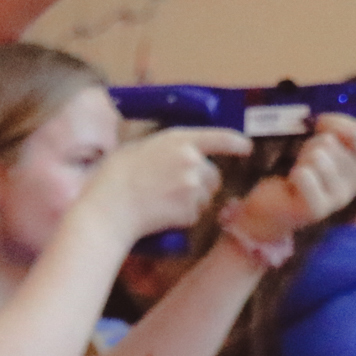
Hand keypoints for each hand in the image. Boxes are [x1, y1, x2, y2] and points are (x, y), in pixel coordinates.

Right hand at [79, 127, 251, 244]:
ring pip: (206, 197)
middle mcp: (192, 162)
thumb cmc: (113, 177)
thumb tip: (174, 153)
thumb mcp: (138, 147)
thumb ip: (164, 148)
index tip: (246, 147)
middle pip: (214, 176)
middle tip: (175, 189)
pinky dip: (183, 218)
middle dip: (202, 183)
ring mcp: (193, 188)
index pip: (219, 138)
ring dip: (193, 201)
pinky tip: (161, 215)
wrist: (109, 209)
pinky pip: (194, 215)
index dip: (236, 143)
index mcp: (180, 140)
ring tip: (163, 203)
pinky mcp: (190, 212)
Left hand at [226, 114, 355, 246]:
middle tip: (302, 163)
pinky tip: (292, 187)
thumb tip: (321, 122)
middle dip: (309, 147)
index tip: (317, 124)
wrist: (273, 209)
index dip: (336, 123)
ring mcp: (338, 198)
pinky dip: (294, 175)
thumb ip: (330, 132)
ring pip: (317, 157)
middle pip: (330, 143)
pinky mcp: (318, 210)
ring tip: (298, 175)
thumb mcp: (318, 147)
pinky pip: (304, 175)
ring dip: (301, 161)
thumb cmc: (298, 174)